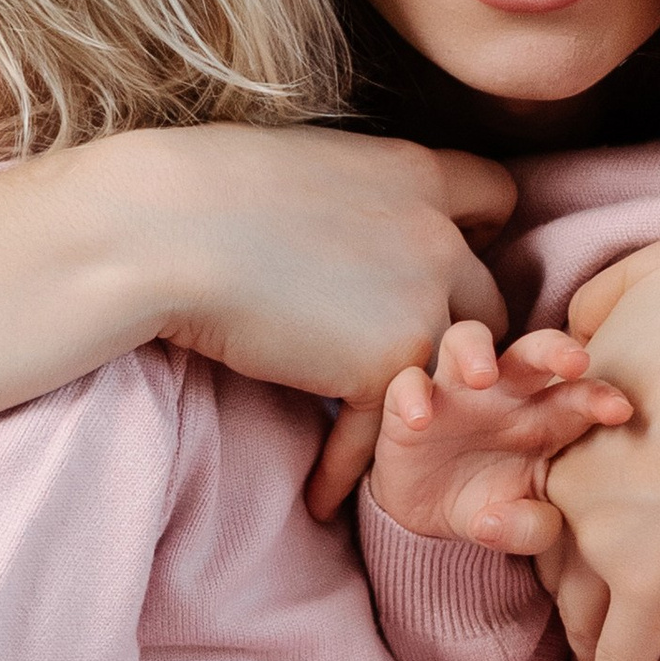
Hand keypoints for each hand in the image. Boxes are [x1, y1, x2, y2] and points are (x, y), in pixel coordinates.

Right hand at [104, 129, 513, 501]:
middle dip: (459, 336)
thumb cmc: (205, 188)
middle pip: (487, 300)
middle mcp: (436, 237)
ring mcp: (420, 304)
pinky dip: (346, 468)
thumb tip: (341, 220)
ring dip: (423, 411)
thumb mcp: (307, 165)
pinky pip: (384, 432)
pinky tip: (319, 494)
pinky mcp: (382, 365)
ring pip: (454, 376)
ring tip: (391, 449)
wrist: (164, 231)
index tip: (439, 260)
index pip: (495, 196)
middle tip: (416, 372)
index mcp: (416, 172)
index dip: (477, 231)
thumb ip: (354, 194)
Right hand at [366, 321, 634, 551]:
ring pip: (466, 340)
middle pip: (532, 350)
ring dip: (476, 351)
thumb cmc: (491, 506)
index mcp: (547, 418)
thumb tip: (496, 524)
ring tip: (483, 377)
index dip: (600, 397)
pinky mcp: (409, 403)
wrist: (429, 515)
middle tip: (574, 361)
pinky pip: (407, 383)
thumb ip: (527, 530)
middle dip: (554, 349)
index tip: (620, 411)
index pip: (580, 395)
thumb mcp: (516, 529)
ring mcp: (456, 390)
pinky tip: (421, 420)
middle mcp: (506, 392)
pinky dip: (412, 394)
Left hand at [537, 242, 659, 660]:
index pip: (545, 476)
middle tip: (578, 595)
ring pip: (579, 609)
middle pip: (552, 548)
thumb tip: (580, 327)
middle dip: (562, 576)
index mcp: (567, 423)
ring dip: (584, 638)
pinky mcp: (656, 595)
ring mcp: (609, 549)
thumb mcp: (659, 271)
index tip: (570, 513)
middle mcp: (571, 492)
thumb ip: (605, 297)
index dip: (559, 498)